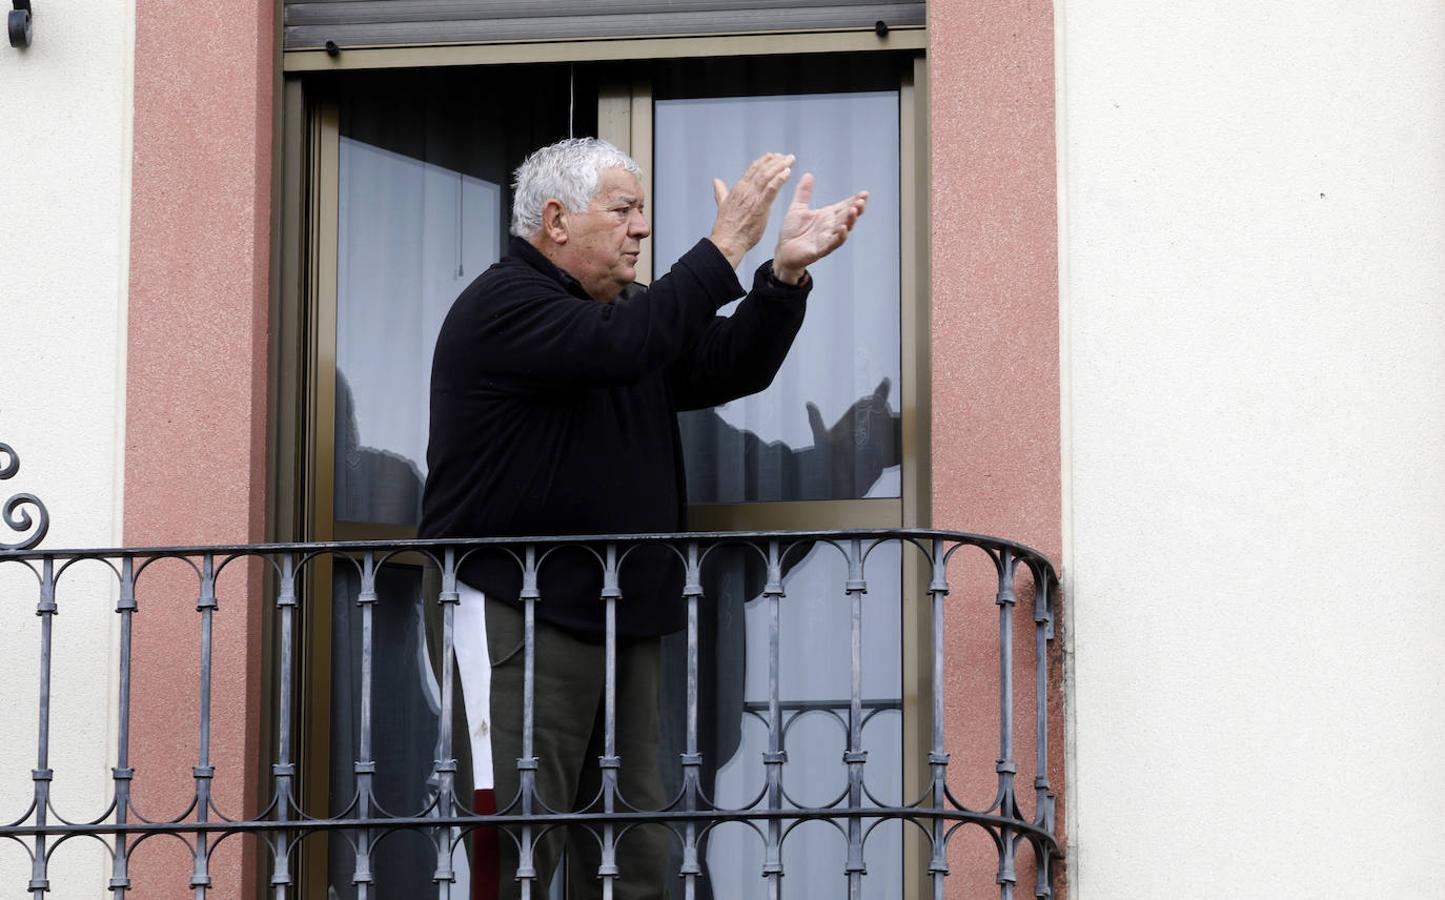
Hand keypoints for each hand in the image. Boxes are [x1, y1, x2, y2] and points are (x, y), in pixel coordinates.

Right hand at [708, 153, 794, 268]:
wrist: (727, 241)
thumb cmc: (727, 227)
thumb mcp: (723, 205)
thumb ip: (721, 192)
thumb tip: (716, 181)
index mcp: (738, 188)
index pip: (753, 169)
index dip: (764, 161)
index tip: (774, 156)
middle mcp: (745, 190)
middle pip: (762, 169)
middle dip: (776, 160)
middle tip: (788, 156)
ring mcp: (752, 198)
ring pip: (767, 176)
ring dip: (780, 166)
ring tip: (790, 160)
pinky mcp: (759, 207)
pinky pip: (771, 190)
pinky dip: (779, 180)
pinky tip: (787, 173)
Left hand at [772, 175, 867, 284]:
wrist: (782, 251)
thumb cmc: (792, 231)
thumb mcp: (797, 207)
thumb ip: (804, 192)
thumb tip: (808, 174)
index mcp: (827, 216)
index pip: (844, 206)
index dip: (854, 200)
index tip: (864, 193)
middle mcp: (830, 227)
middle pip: (847, 216)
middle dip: (856, 208)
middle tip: (862, 199)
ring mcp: (827, 238)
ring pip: (843, 229)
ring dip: (850, 220)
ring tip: (855, 210)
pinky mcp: (820, 250)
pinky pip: (832, 243)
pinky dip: (839, 236)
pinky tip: (843, 228)